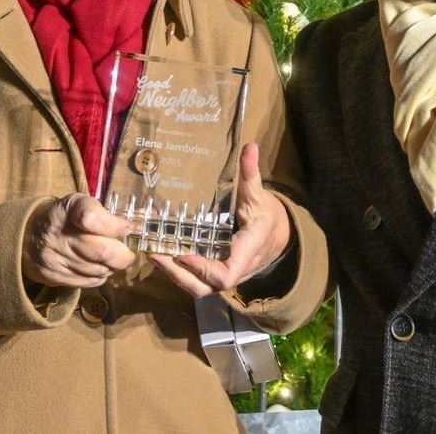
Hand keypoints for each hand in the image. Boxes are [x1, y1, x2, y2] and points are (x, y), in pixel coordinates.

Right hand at [22, 193, 134, 288]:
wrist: (28, 236)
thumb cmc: (65, 218)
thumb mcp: (82, 204)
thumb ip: (109, 213)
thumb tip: (144, 222)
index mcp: (67, 209)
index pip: (92, 217)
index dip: (114, 225)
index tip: (127, 228)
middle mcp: (58, 233)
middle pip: (101, 251)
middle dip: (122, 255)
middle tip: (127, 253)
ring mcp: (54, 257)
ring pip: (97, 269)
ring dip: (111, 267)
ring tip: (111, 259)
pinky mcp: (53, 276)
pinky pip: (88, 281)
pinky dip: (100, 276)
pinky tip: (98, 267)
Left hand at [150, 143, 291, 297]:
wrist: (280, 234)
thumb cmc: (267, 215)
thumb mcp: (259, 194)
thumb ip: (251, 174)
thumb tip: (250, 147)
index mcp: (248, 250)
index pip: (225, 273)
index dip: (203, 268)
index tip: (183, 253)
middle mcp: (237, 267)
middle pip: (206, 287)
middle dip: (179, 275)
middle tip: (156, 254)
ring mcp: (227, 273)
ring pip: (200, 288)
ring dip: (175, 275)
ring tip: (154, 255)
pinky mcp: (218, 273)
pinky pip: (199, 281)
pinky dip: (180, 272)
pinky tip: (163, 255)